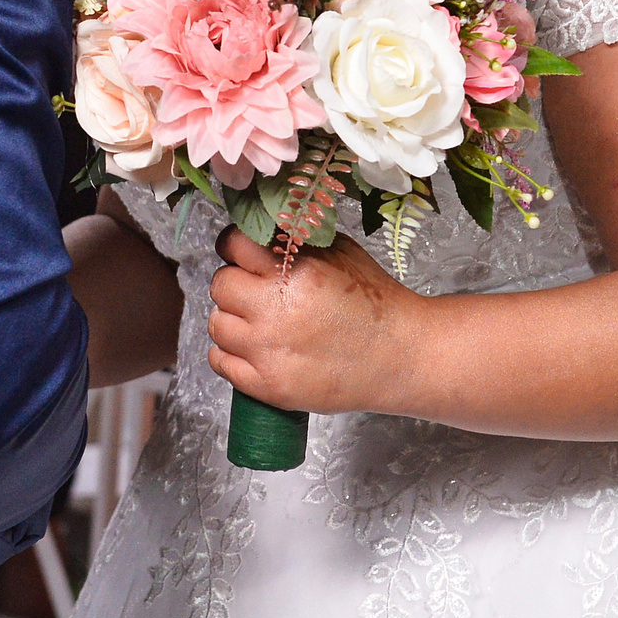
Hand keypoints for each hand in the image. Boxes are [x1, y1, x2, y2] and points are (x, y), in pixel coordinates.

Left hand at [206, 228, 419, 414]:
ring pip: (216, 325)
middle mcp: (274, 311)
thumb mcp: (340, 253)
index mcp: (293, 272)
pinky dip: (232, 354)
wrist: (400, 357)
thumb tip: (259, 231)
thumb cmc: (374, 304)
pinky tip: (256, 349)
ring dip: (234, 320)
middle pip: (220, 285)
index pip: (233, 244)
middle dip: (237, 285)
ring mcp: (267, 351)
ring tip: (260, 323)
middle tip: (258, 292)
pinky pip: (220, 362)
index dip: (236, 248)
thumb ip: (295, 240)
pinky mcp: (268, 386)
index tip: (244, 255)